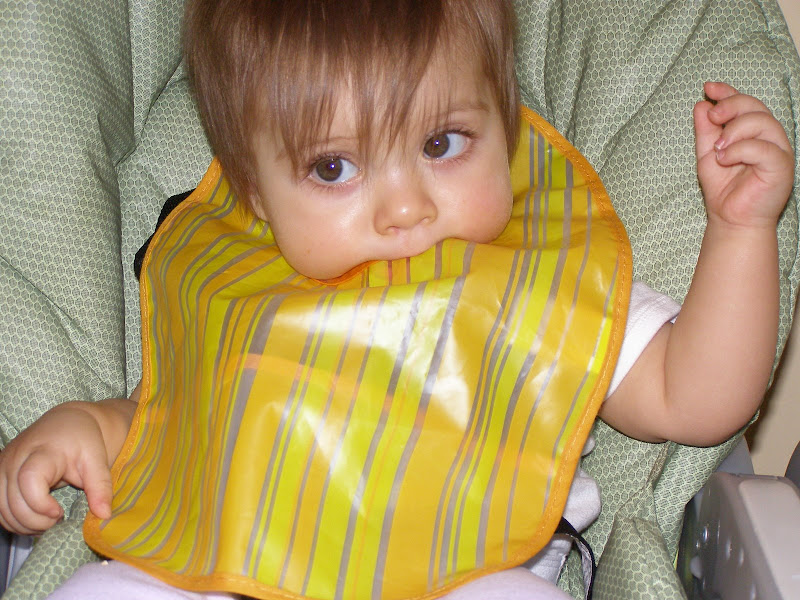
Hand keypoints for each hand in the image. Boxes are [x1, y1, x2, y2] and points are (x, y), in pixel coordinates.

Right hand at [0, 403, 113, 534]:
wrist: (66, 423)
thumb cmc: (82, 440)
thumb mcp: (97, 460)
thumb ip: (100, 486)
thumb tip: (104, 515)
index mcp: (43, 451)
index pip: (29, 480)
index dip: (40, 504)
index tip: (59, 512)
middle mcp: (16, 458)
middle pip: (13, 501)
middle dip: (35, 520)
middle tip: (58, 520)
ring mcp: (3, 467)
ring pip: (1, 508)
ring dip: (23, 524)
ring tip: (48, 522)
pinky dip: (13, 520)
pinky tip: (34, 519)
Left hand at [694, 82, 793, 228]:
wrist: (730, 218)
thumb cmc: (723, 188)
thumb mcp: (707, 155)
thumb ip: (706, 131)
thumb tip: (702, 104)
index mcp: (753, 132)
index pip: (745, 103)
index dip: (728, 92)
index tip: (708, 89)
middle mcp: (769, 137)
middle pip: (755, 106)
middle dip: (731, 105)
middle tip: (713, 115)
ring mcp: (778, 150)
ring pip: (762, 122)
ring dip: (734, 129)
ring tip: (717, 148)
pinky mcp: (781, 166)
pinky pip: (764, 148)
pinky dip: (740, 149)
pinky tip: (724, 158)